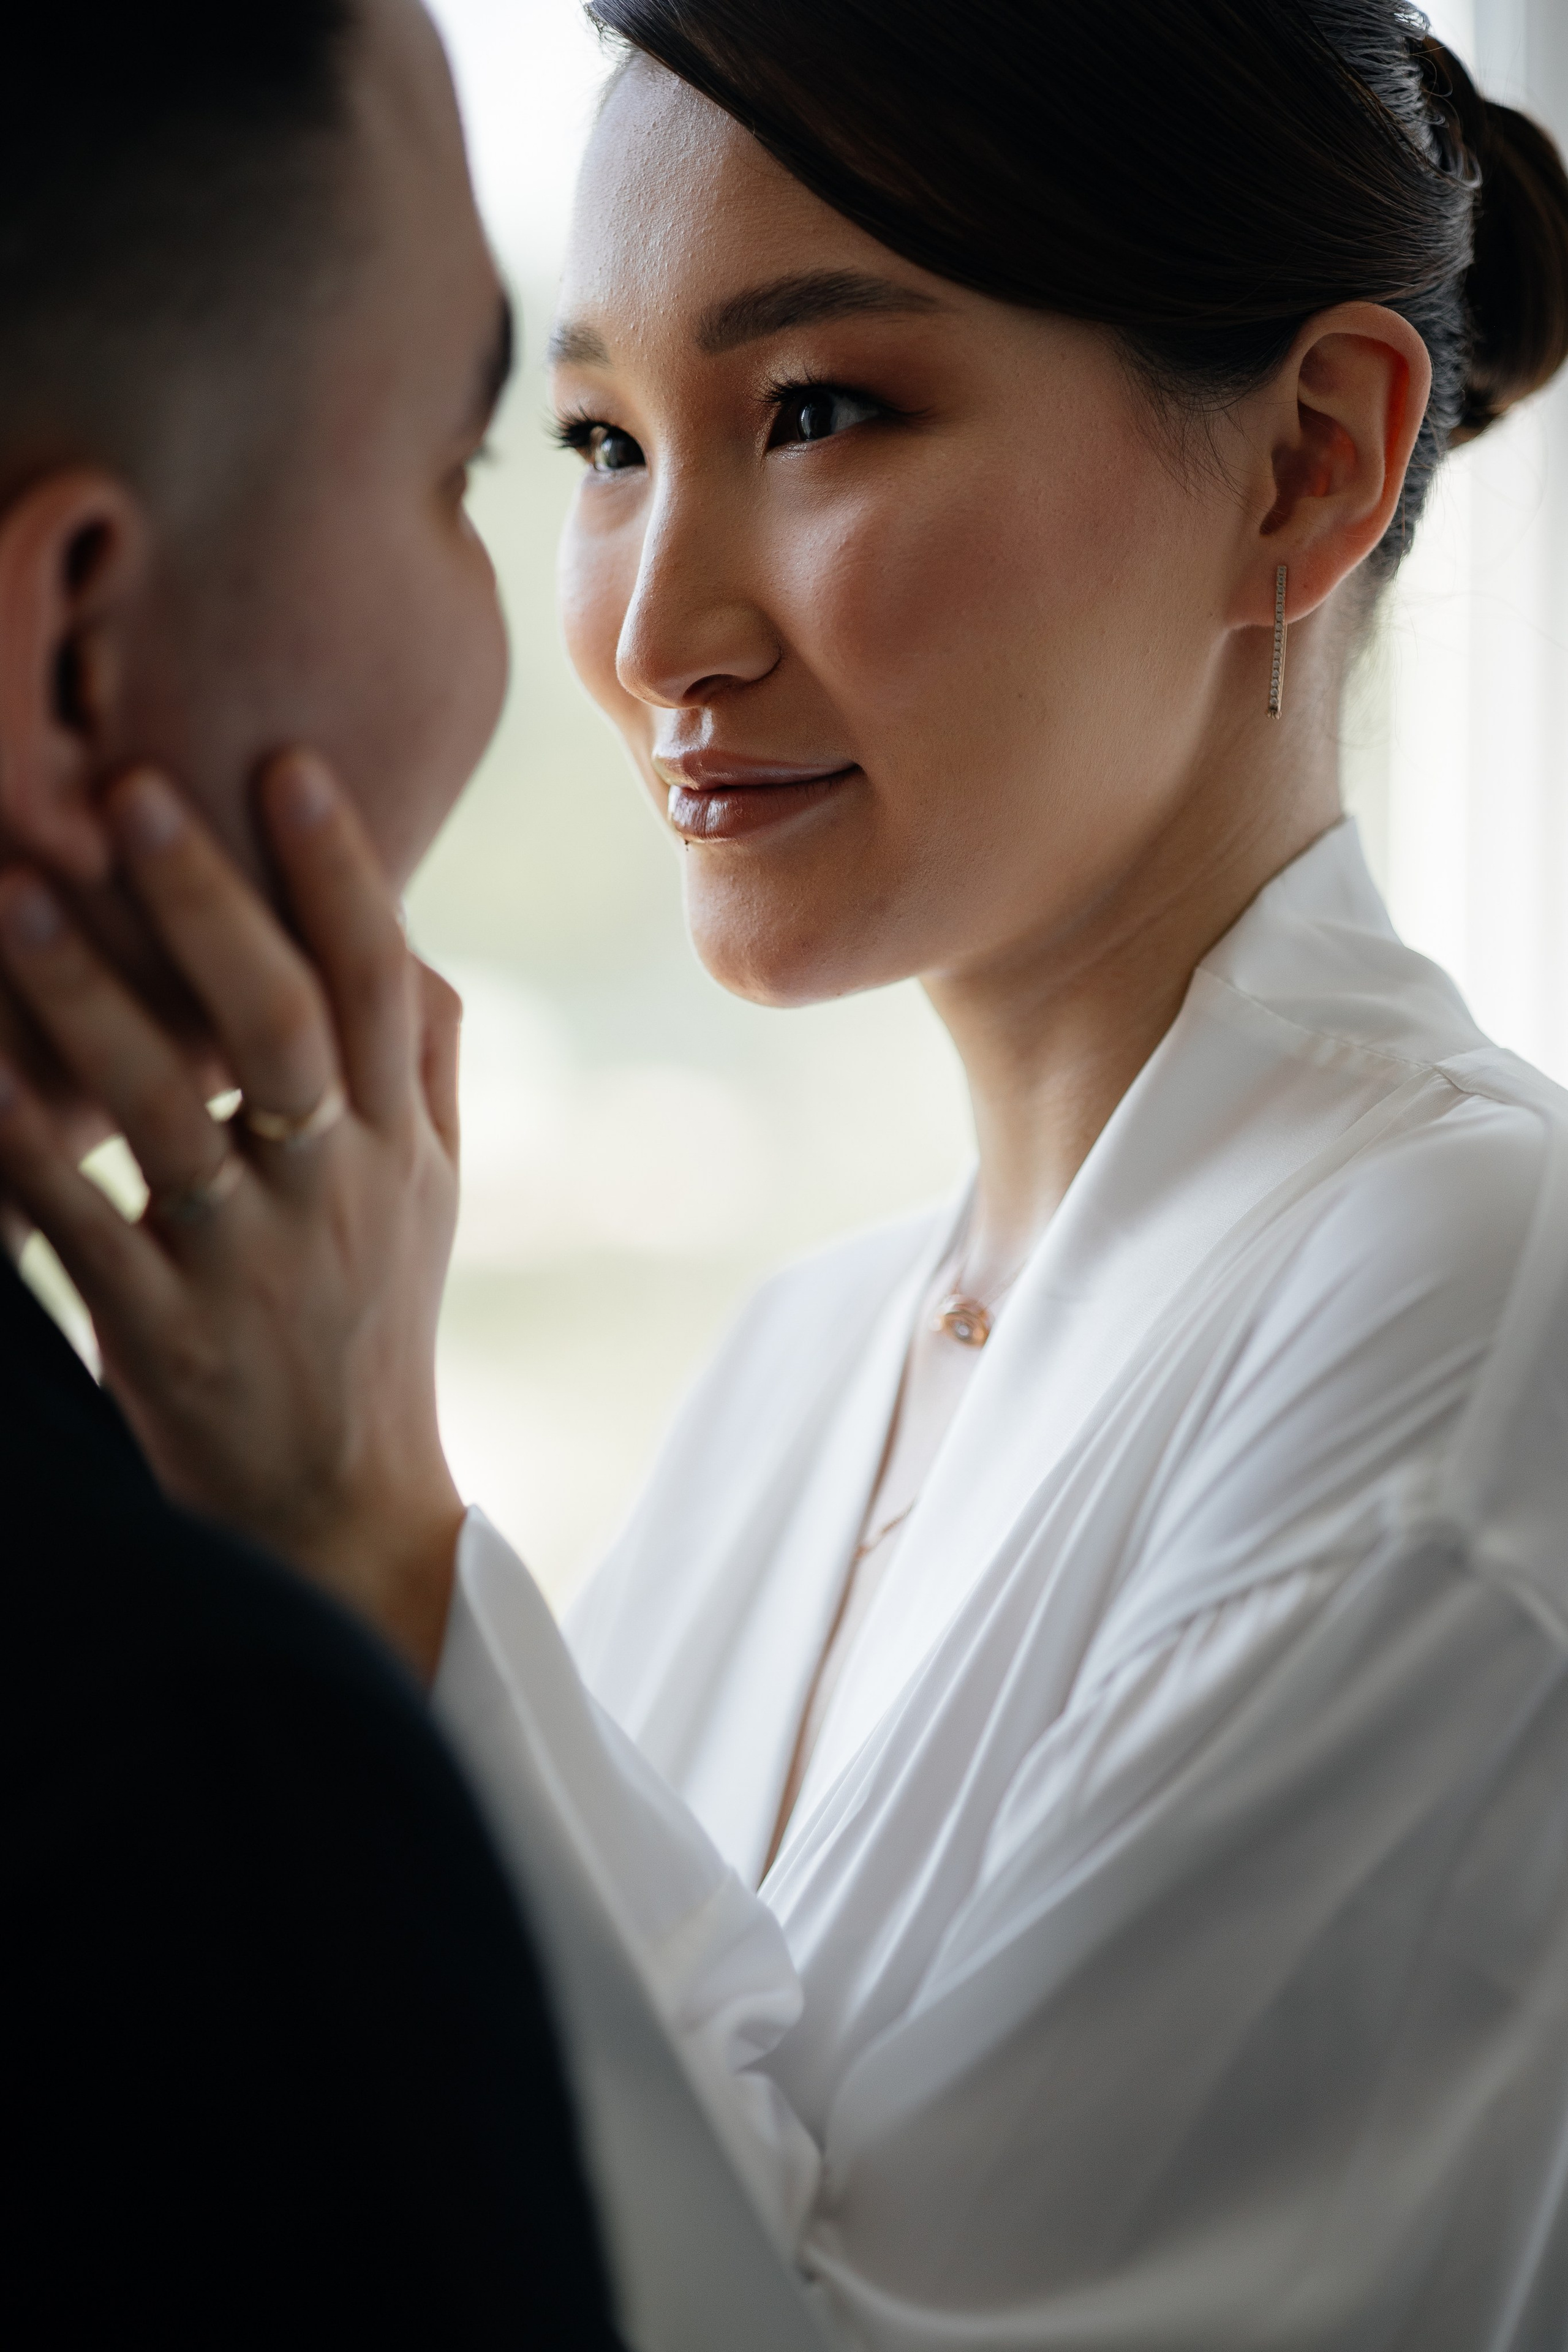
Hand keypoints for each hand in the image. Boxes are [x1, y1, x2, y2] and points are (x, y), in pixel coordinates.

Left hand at [0, 753, 464, 1677]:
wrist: (344, 1515)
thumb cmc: (373, 1330)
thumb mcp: (431, 1198)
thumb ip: (430, 1070)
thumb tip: (412, 942)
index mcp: (402, 1147)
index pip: (390, 987)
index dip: (344, 873)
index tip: (288, 764)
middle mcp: (340, 1193)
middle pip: (289, 1028)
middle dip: (211, 905)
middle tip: (132, 790)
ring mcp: (253, 1268)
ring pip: (175, 1117)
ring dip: (93, 1005)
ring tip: (15, 900)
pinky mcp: (169, 1339)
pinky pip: (81, 1229)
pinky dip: (22, 1153)